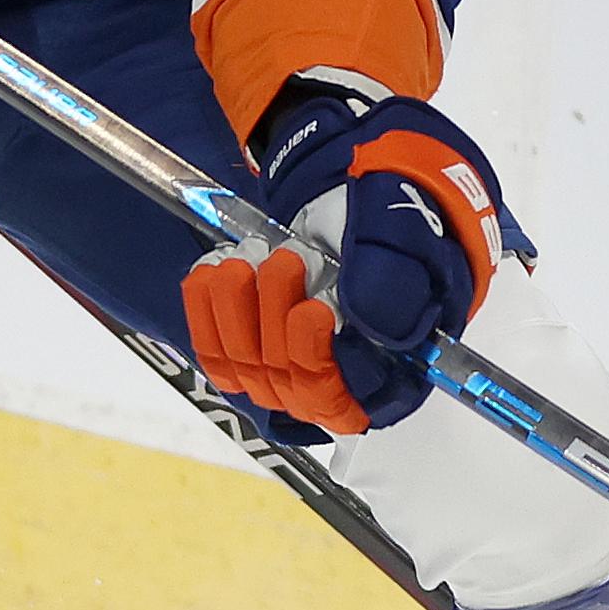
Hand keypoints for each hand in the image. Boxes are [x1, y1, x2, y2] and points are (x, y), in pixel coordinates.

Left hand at [182, 92, 503, 435]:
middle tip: (286, 256)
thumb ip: (389, 282)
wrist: (355, 204)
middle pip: (284, 382)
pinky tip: (214, 269)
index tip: (313, 307)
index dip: (317, 362)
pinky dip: (205, 307)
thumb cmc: (391, 226)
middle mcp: (336, 386)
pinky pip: (212, 352)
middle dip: (275, 311)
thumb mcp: (403, 241)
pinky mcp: (247, 352)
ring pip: (242, 367)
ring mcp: (286, 373)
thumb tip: (359, 319)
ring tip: (252, 255)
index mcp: (390, 375)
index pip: (341, 405)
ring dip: (236, 304)